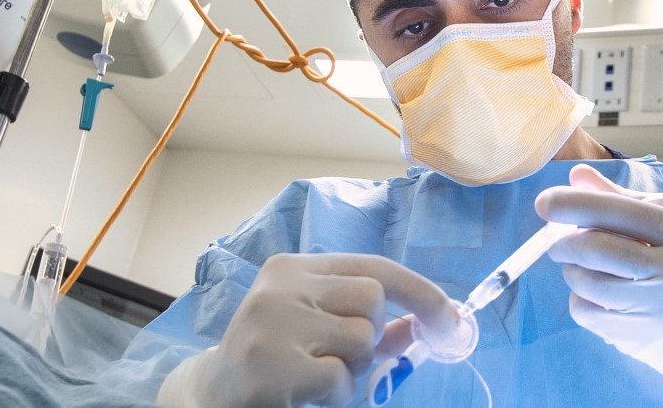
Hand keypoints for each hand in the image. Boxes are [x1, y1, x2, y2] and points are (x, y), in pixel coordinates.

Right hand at [158, 253, 458, 407]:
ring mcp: (272, 321)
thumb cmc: (274, 361)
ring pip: (360, 338)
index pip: (374, 267)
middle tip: (337, 358)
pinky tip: (306, 394)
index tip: (450, 320)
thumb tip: (426, 322)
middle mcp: (280, 285)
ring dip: (350, 370)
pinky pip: (339, 378)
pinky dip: (336, 395)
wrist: (211, 395)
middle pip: (372, 299)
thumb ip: (367, 323)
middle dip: (369, 336)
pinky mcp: (270, 363)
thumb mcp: (317, 331)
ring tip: (316, 376)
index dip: (419, 292)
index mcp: (293, 268)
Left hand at [537, 165, 662, 391]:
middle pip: (600, 251)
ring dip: (572, 271)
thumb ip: (628, 200)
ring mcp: (660, 311)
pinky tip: (597, 295)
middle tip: (556, 241)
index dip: (577, 205)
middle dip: (565, 243)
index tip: (545, 203)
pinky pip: (589, 315)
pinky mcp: (644, 340)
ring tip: (582, 266)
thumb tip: (576, 178)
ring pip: (589, 286)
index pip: (622, 213)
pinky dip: (581, 300)